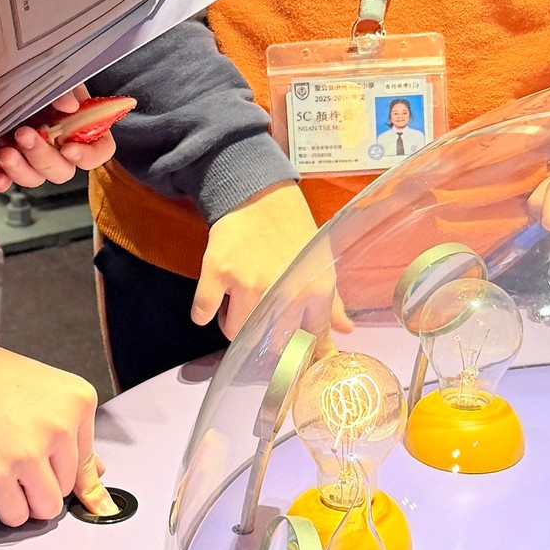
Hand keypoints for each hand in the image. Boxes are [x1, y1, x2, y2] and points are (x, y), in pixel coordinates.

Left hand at [0, 84, 119, 193]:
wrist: (4, 69)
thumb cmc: (38, 74)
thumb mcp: (54, 75)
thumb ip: (64, 90)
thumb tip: (69, 105)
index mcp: (82, 127)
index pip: (99, 152)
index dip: (87, 156)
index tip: (68, 148)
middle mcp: (60, 147)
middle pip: (63, 171)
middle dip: (43, 158)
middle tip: (24, 135)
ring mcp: (33, 157)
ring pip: (34, 178)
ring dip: (20, 170)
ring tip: (5, 153)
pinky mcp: (8, 161)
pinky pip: (7, 179)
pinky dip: (1, 180)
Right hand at [0, 339, 96, 526]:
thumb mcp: (44, 391)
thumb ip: (73, 433)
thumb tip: (97, 473)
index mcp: (79, 401)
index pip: (88, 462)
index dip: (67, 472)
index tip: (66, 485)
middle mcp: (60, 426)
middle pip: (68, 487)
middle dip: (44, 481)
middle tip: (17, 456)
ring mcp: (30, 452)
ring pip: (47, 507)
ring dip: (28, 500)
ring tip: (8, 470)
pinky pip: (16, 515)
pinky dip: (7, 509)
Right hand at [191, 182, 324, 341]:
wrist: (259, 194)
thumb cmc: (292, 230)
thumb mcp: (320, 263)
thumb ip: (332, 302)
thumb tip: (346, 331)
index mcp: (315, 291)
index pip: (311, 340)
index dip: (301, 352)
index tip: (292, 355)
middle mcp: (283, 292)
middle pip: (269, 345)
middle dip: (263, 340)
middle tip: (260, 323)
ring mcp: (248, 283)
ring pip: (235, 332)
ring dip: (233, 325)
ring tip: (236, 306)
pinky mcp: (218, 273)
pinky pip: (203, 312)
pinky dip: (203, 313)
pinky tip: (213, 302)